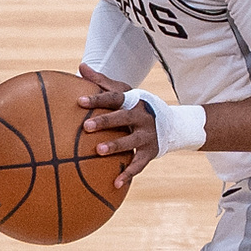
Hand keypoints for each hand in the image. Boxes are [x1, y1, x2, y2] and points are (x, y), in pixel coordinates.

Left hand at [77, 63, 157, 186]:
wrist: (170, 124)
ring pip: (131, 141)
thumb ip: (102, 81)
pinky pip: (139, 165)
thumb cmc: (136, 106)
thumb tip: (81, 66)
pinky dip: (128, 174)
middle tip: (86, 127)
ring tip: (98, 151)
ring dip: (116, 146)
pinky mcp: (150, 152)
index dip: (97, 98)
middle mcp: (142, 116)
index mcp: (132, 101)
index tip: (79, 101)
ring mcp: (147, 135)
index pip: (114, 97)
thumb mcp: (123, 92)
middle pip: (123, 118)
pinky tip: (116, 183)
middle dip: (105, 121)